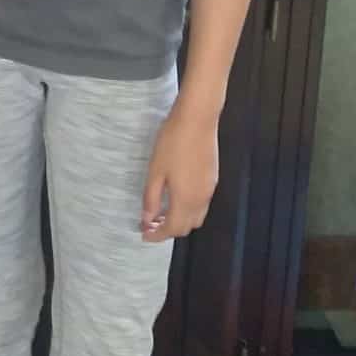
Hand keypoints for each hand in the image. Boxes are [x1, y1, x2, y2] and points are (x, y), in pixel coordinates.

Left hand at [141, 102, 219, 240]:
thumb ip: (151, 198)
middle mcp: (201, 200)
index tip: (143, 234)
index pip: (172, 229)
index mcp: (186, 200)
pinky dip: (187, 209)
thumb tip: (147, 219)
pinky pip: (201, 204)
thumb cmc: (172, 143)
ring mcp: (209, 189)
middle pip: (186, 227)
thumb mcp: (155, 171)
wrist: (198, 120)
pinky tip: (174, 196)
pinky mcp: (213, 179)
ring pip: (196, 217)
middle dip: (168, 230)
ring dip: (179, 219)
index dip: (157, 235)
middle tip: (149, 223)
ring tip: (160, 211)